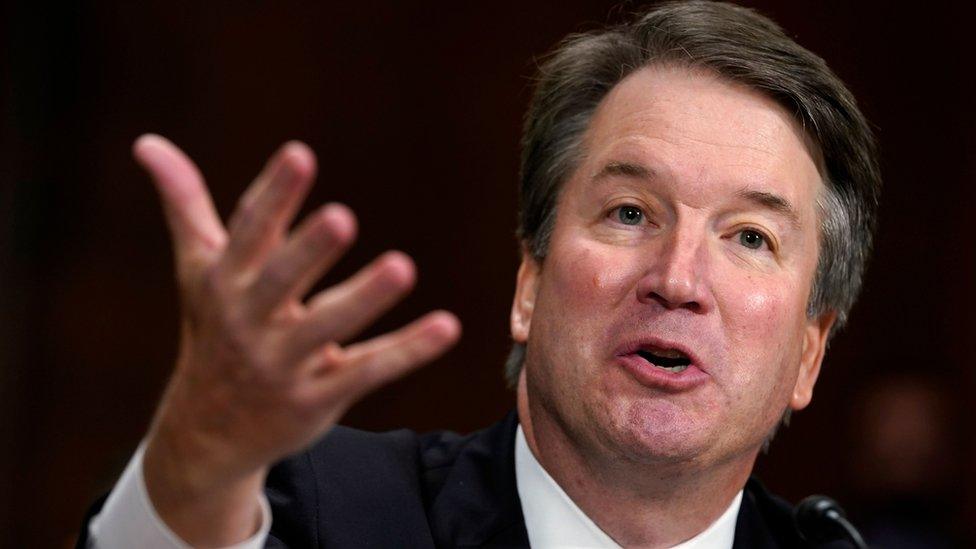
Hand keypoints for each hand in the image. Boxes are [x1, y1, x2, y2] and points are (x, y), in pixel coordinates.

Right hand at [134, 134, 460, 544]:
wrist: (207, 434)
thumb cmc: (213, 331)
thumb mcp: (197, 269)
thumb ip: (185, 205)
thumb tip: (146, 141)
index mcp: (225, 282)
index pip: (250, 232)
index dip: (275, 194)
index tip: (300, 154)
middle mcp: (250, 322)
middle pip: (280, 281)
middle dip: (307, 250)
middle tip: (342, 218)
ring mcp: (284, 364)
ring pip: (328, 327)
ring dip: (364, 298)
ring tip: (403, 266)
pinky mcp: (318, 397)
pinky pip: (367, 370)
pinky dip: (407, 350)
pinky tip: (447, 327)